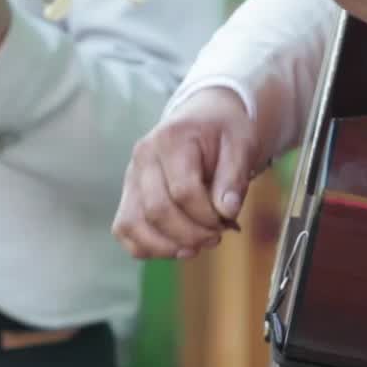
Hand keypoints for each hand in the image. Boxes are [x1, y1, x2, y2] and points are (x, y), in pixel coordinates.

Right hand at [112, 88, 259, 259]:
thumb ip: (235, 177)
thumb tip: (226, 212)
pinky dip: (147, 247)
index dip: (207, 216)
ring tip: (194, 247)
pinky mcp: (128, 195)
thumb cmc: (222, 133)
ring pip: (133, 225)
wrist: (202, 119)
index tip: (227, 221)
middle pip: (157, 210)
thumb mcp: (241, 145)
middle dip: (191, 234)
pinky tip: (175, 246)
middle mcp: (142, 157)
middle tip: (215, 237)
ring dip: (166, 246)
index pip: (183, 191)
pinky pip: (124, 230)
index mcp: (170, 139)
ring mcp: (131, 177)